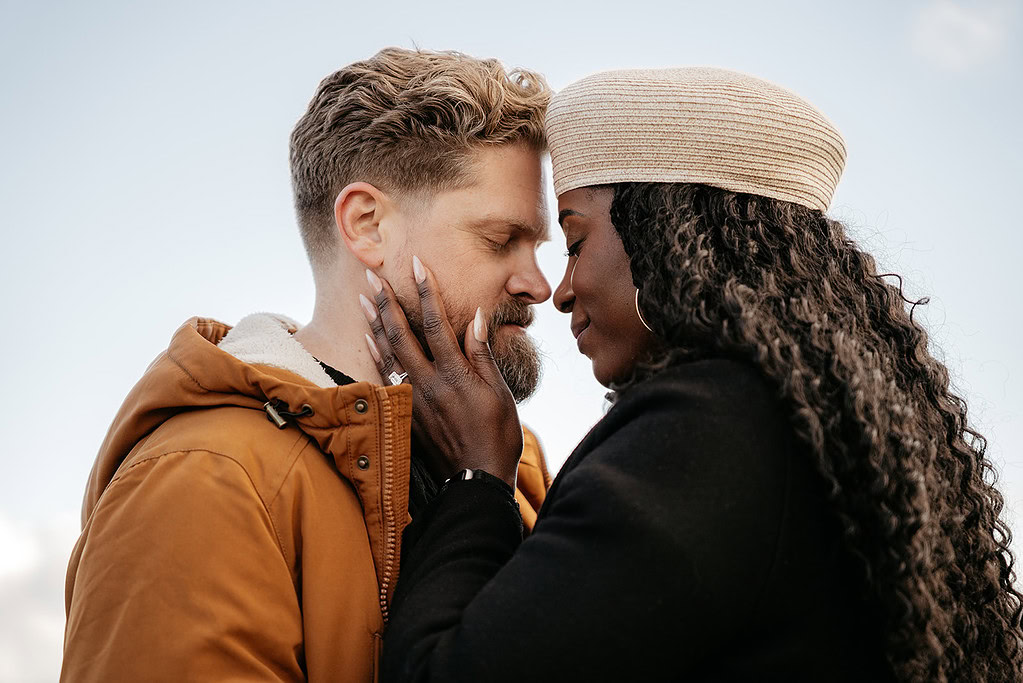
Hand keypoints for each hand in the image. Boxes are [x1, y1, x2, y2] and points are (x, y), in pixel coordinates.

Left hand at [360, 256, 523, 488]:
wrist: (475, 481)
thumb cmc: (497, 437)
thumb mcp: (499, 393)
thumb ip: (481, 354)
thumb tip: (474, 317)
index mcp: (455, 374)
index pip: (436, 322)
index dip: (426, 291)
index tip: (416, 264)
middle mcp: (429, 383)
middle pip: (402, 334)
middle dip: (387, 301)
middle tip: (372, 275)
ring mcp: (413, 399)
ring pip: (388, 353)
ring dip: (375, 322)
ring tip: (363, 297)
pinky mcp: (407, 413)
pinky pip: (386, 376)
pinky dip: (376, 354)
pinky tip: (370, 338)